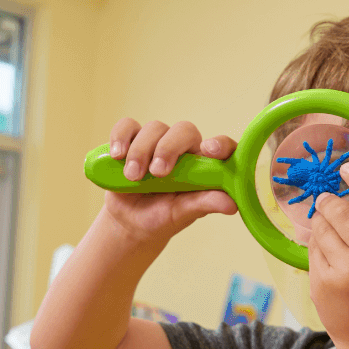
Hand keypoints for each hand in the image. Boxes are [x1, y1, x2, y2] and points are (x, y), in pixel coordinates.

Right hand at [101, 118, 238, 245]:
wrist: (129, 222)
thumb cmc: (162, 218)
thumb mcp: (183, 213)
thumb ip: (205, 204)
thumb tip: (232, 204)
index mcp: (203, 165)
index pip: (220, 146)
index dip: (220, 144)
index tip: (209, 150)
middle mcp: (183, 149)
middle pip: (183, 130)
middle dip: (168, 148)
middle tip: (157, 173)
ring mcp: (156, 142)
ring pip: (153, 128)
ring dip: (141, 151)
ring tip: (132, 177)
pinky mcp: (131, 140)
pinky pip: (127, 126)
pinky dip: (120, 137)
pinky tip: (117, 156)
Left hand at [307, 162, 348, 348]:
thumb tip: (342, 196)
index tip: (347, 168)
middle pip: (344, 212)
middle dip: (331, 202)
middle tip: (326, 199)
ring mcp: (348, 272)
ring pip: (323, 230)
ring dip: (320, 223)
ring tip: (326, 227)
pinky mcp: (324, 284)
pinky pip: (313, 251)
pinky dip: (315, 247)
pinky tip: (326, 255)